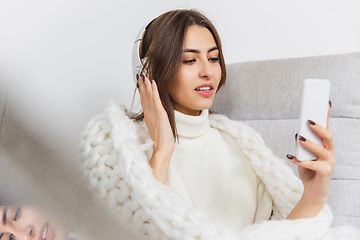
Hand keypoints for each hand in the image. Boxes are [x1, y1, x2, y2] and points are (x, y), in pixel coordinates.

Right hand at [138, 75, 174, 183]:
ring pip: (148, 96)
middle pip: (144, 97)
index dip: (142, 93)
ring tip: (144, 76)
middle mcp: (149, 114)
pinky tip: (152, 83)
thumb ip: (154, 123)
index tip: (140, 85)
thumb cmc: (161, 142)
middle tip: (140, 77)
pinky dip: (153, 90)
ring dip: (146, 86)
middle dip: (142, 86)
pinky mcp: (159, 113)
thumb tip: (154, 120)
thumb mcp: (157, 130)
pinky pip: (155, 99)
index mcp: (149, 117)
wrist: (163, 148)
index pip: (145, 102)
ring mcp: (153, 113)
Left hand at [287, 102, 335, 217]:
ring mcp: (330, 162)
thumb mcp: (302, 155)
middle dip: (320, 128)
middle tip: (309, 121)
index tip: (326, 103)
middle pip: (329, 136)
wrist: (311, 191)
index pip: (327, 128)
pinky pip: (314, 165)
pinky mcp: (326, 172)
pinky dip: (301, 161)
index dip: (327, 116)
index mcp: (325, 145)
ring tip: (300, 138)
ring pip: (322, 149)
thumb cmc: (308, 171)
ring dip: (311, 143)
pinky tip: (291, 158)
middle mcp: (330, 152)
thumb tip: (298, 133)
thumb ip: (301, 145)